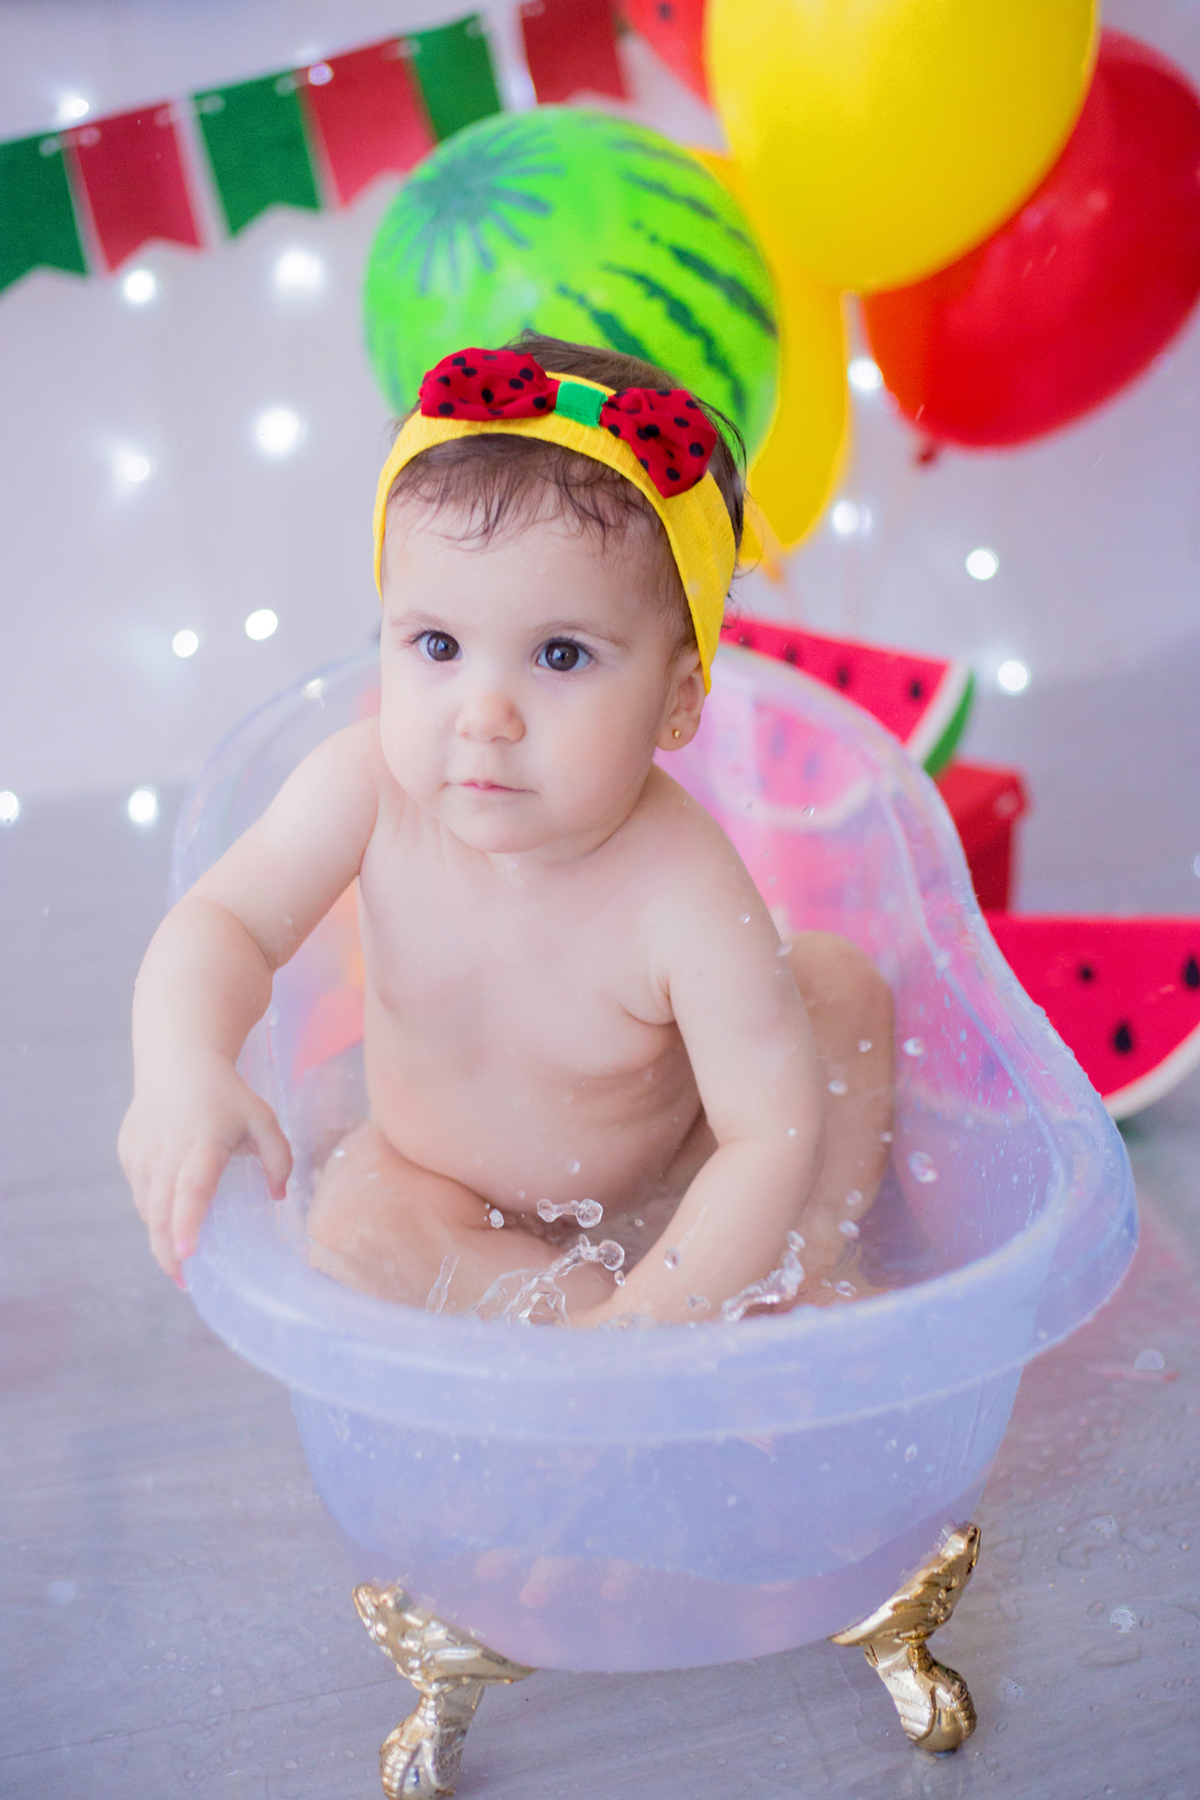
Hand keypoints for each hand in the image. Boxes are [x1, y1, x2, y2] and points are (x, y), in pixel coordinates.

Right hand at [118, 1051, 291, 1281]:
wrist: (177, 1063)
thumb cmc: (227, 1096)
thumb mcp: (263, 1120)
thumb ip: (279, 1158)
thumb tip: (278, 1197)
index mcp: (203, 1142)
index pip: (191, 1187)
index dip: (187, 1222)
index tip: (188, 1253)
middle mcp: (166, 1151)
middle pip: (160, 1211)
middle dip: (168, 1251)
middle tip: (187, 1280)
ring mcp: (141, 1153)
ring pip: (146, 1207)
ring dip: (160, 1236)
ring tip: (180, 1258)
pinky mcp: (128, 1154)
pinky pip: (140, 1193)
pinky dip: (153, 1211)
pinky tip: (170, 1218)